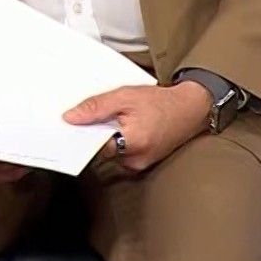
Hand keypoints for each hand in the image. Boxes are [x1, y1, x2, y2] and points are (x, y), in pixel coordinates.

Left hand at [63, 81, 212, 173]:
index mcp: (132, 143)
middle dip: (97, 132)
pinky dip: (119, 140)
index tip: (73, 124)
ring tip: (118, 118)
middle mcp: (136, 160)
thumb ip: (96, 107)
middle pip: (102, 149)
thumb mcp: (125, 96)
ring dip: (109, 135)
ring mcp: (139, 164)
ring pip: (111, 151)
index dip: (83, 132)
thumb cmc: (160, 102)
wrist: (190, 109)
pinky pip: (122, 153)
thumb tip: (70, 118)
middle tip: (100, 115)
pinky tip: (126, 126)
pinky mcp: (142, 163)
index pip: (94, 144)